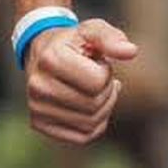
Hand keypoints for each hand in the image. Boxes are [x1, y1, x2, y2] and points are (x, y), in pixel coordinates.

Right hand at [26, 18, 136, 145]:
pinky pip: (82, 137)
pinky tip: (91, 106)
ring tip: (93, 90)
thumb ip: (112, 38)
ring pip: (90, 124)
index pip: (97, 82)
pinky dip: (95, 124)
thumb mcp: (92, 30)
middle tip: (97, 77)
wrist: (43, 53)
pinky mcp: (39, 124)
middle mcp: (38, 86)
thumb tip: (131, 51)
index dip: (106, 72)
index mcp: (50, 59)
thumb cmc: (74, 42)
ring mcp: (36, 107)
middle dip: (106, 91)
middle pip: (94, 105)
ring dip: (103, 107)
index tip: (97, 63)